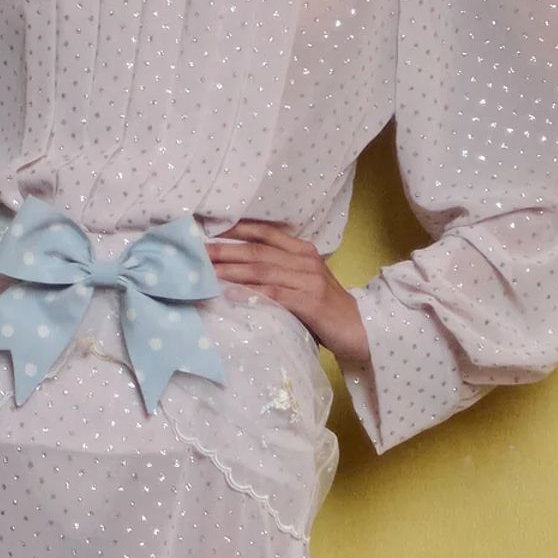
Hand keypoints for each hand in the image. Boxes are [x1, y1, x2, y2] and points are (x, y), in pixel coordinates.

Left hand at [205, 220, 369, 369]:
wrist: (360, 327)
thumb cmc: (325, 308)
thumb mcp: (303, 281)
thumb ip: (279, 272)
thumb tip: (236, 272)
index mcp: (302, 250)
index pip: (265, 233)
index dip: (236, 230)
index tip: (208, 230)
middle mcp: (305, 260)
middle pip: (258, 251)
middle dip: (226, 251)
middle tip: (198, 253)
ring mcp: (309, 279)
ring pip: (263, 271)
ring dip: (232, 271)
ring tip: (208, 273)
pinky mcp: (310, 301)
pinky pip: (275, 295)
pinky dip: (252, 294)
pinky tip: (231, 295)